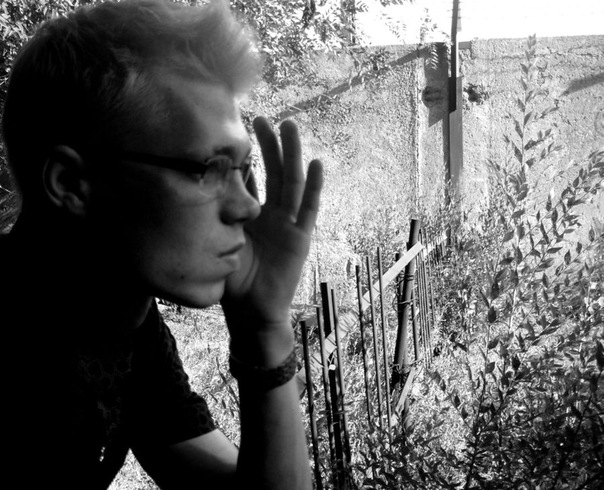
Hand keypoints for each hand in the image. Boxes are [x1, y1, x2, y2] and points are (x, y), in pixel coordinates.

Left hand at [221, 117, 322, 358]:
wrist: (250, 312)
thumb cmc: (232, 281)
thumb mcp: (218, 242)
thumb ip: (214, 218)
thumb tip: (191, 190)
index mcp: (251, 215)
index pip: (250, 178)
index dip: (246, 154)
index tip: (237, 128)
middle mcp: (272, 215)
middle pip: (273, 172)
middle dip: (269, 145)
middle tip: (262, 118)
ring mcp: (288, 224)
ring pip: (292, 182)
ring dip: (291, 155)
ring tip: (289, 126)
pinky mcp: (300, 237)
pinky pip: (308, 209)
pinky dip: (314, 186)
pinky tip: (316, 163)